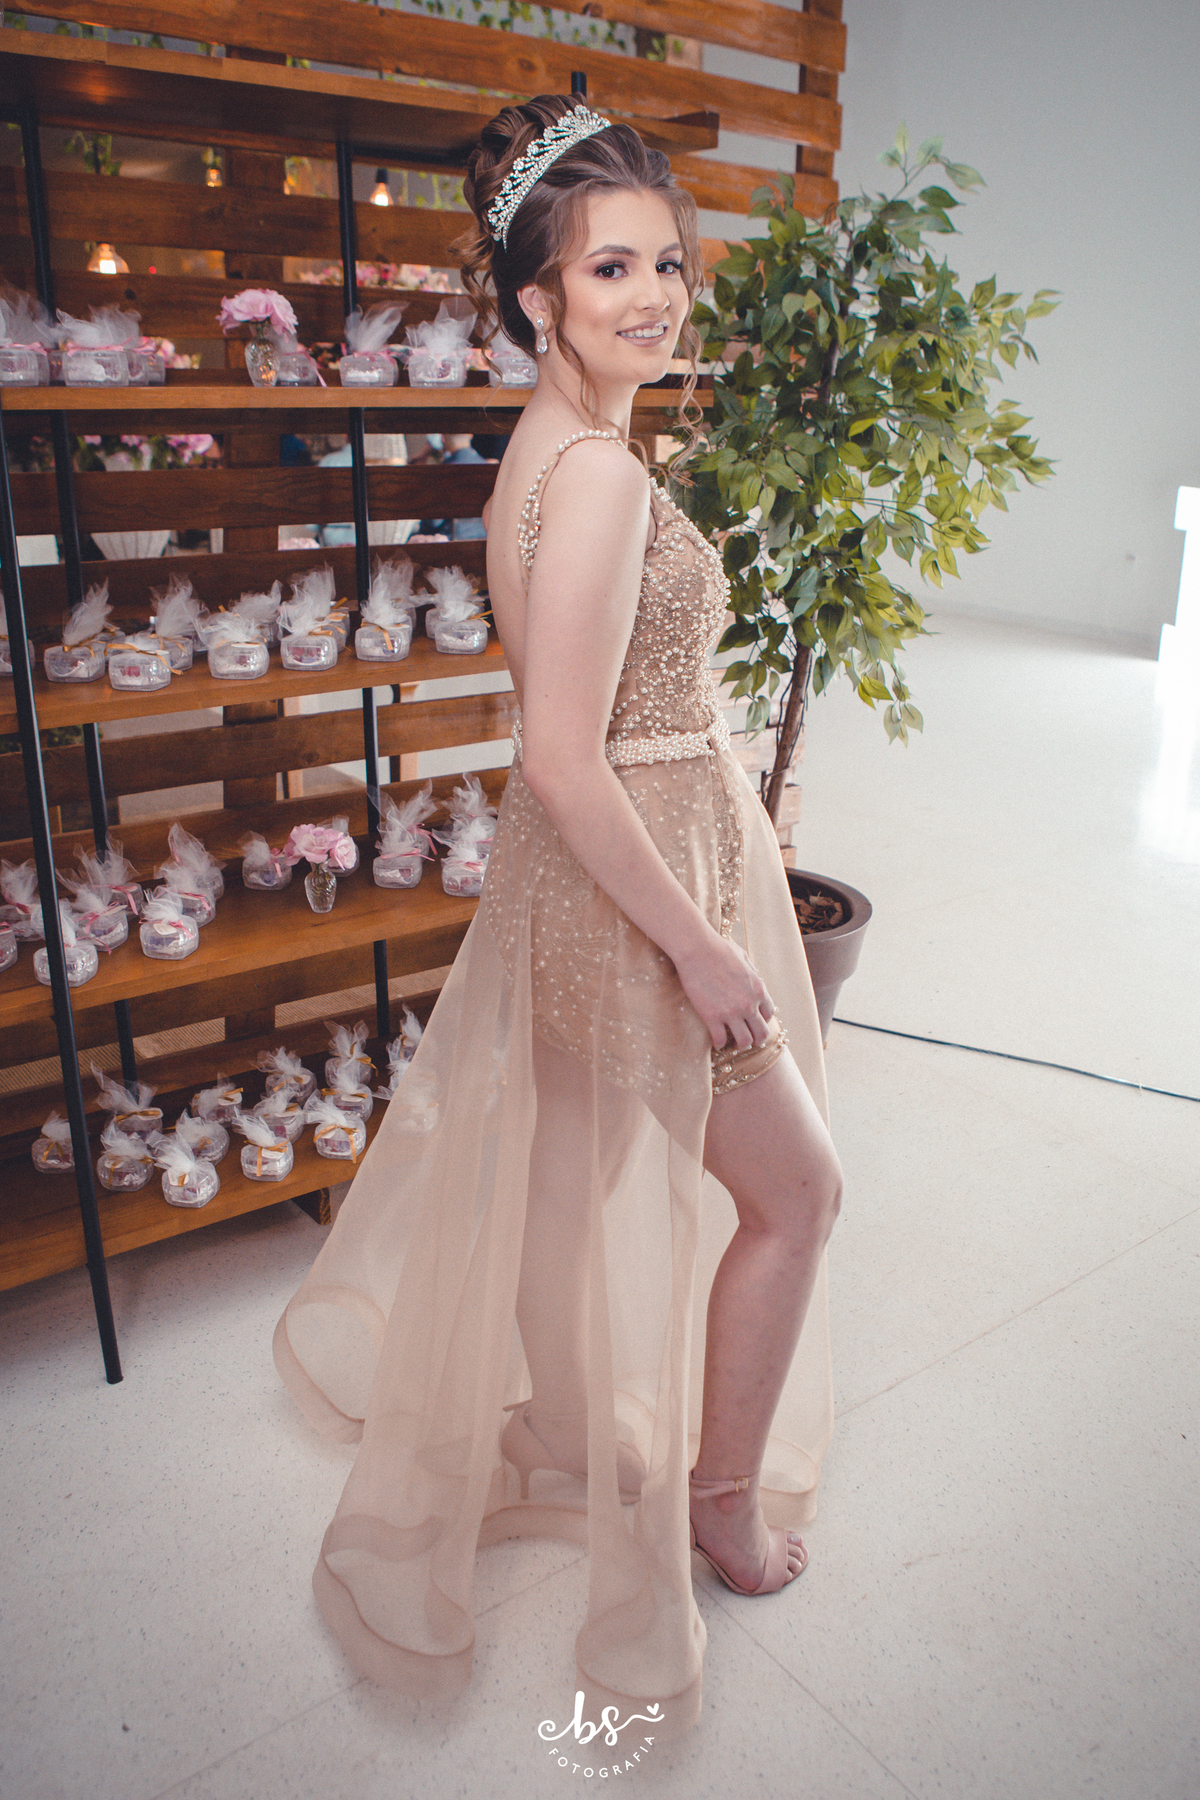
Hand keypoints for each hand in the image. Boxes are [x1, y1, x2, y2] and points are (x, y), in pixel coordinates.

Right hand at [673, 929, 774, 1051]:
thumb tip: (753, 978)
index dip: (763, 1020)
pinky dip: (720, 1044)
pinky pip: (720, 1040)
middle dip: (758, 1039)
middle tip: (751, 1040)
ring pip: (744, 1042)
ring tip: (735, 1044)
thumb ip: (752, 972)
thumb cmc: (719, 949)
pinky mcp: (712, 1017)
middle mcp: (748, 1004)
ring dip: (741, 1045)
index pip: (769, 1013)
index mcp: (758, 989)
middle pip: (761, 1033)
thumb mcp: (744, 957)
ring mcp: (731, 1013)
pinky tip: (717, 1043)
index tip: (755, 1021)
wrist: (697, 950)